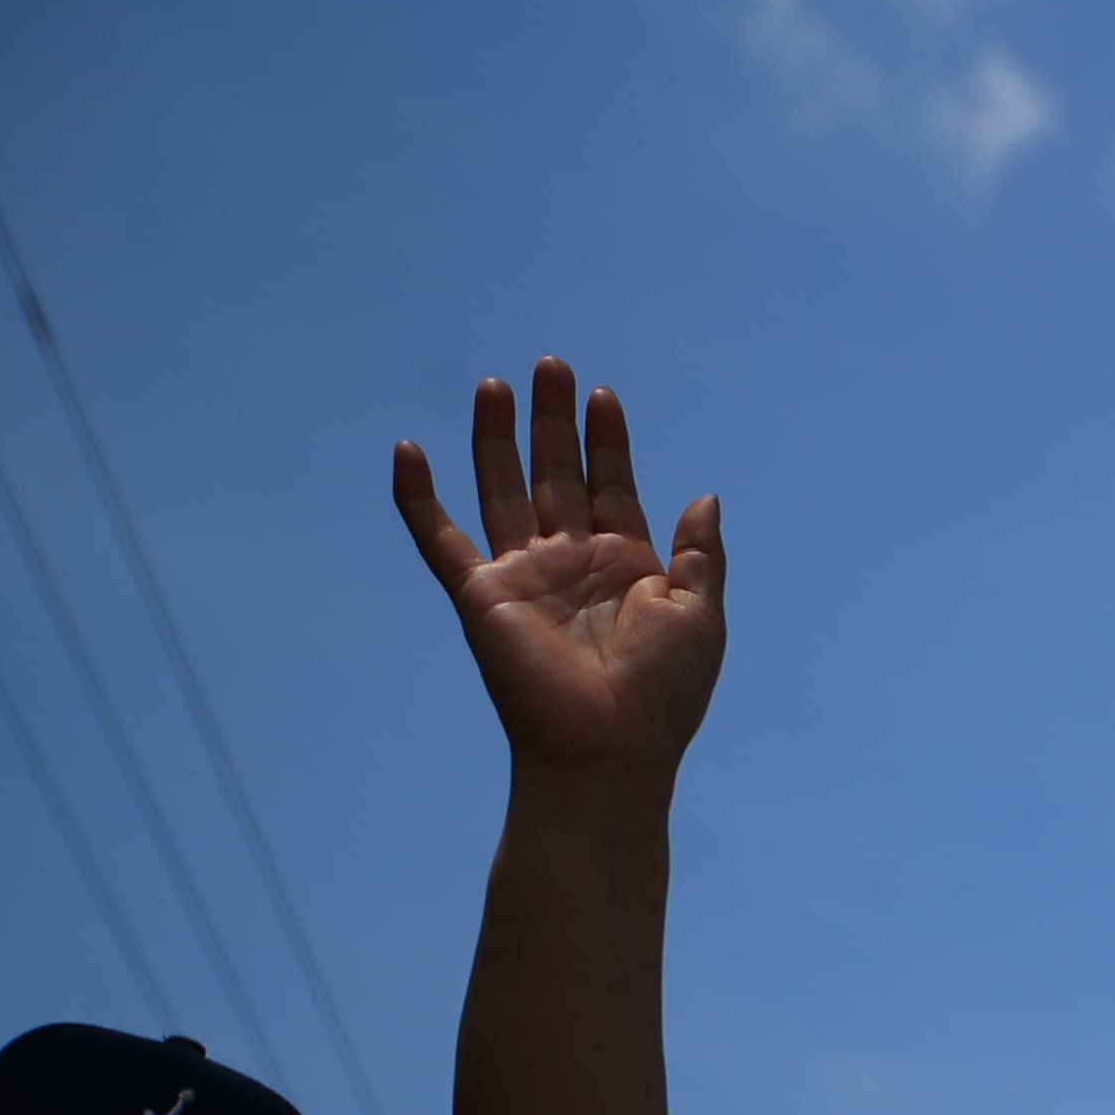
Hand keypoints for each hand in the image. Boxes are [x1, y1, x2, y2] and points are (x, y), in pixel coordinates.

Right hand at [394, 359, 726, 781]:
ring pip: (501, 490)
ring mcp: (522, 576)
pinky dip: (418, 497)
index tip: (602, 395)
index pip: (611, 485)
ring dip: (497, 439)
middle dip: (553, 422)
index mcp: (627, 565)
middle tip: (550, 365)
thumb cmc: (665, 692)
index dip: (606, 441)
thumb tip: (706, 495)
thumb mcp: (701, 612)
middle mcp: (571, 563)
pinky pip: (439, 538)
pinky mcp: (480, 596)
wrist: (611, 749)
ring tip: (496, 385)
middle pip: (555, 475)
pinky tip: (407, 450)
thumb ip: (703, 552)